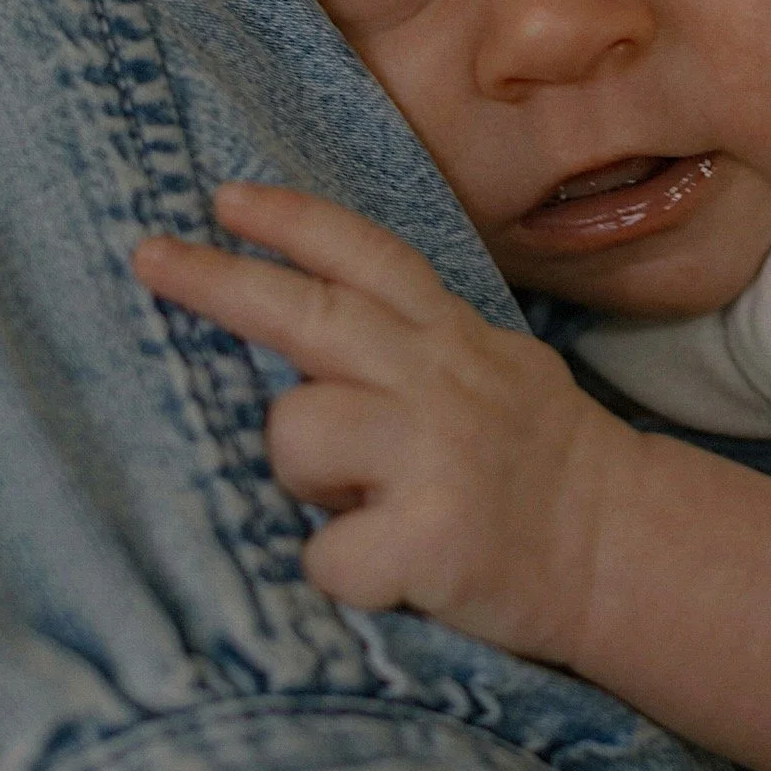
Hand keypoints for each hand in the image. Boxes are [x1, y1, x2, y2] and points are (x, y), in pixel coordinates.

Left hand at [133, 183, 623, 658]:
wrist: (623, 551)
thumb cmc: (539, 468)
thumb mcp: (495, 371)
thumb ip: (414, 345)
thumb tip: (305, 327)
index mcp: (451, 338)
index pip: (366, 257)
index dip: (293, 222)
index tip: (223, 198)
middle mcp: (441, 381)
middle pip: (312, 315)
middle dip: (221, 281)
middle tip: (147, 256)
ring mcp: (436, 455)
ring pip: (296, 431)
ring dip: (303, 475)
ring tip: (356, 501)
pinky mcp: (434, 538)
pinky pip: (326, 554)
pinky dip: (339, 572)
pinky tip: (384, 571)